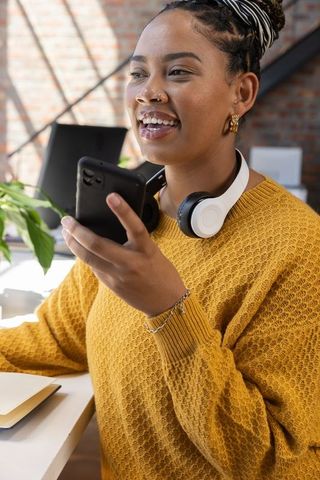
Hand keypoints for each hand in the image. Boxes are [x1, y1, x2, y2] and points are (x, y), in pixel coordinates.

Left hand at [61, 193, 186, 315]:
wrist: (166, 302)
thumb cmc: (161, 273)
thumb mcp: (153, 252)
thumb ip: (134, 241)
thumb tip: (109, 229)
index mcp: (146, 250)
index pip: (135, 227)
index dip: (123, 210)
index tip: (111, 196)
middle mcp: (131, 263)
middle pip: (97, 245)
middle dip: (77, 231)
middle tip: (67, 220)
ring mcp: (118, 276)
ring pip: (88, 258)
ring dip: (73, 243)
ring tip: (66, 232)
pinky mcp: (111, 285)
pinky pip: (93, 267)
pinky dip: (85, 256)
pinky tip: (80, 249)